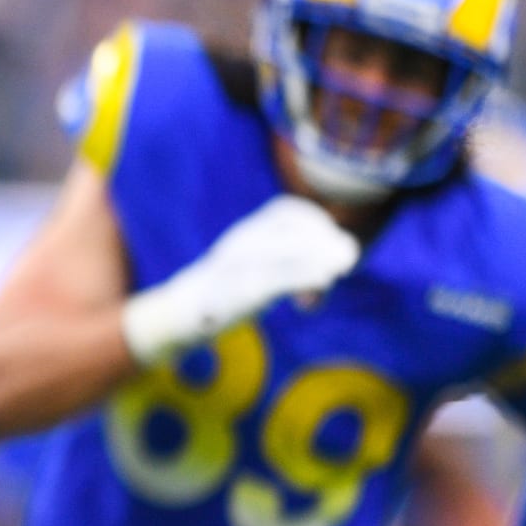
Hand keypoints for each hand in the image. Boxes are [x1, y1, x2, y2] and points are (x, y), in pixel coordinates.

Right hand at [121, 194, 360, 365]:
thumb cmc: (222, 295)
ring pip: (289, 250)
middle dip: (326, 239)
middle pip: (294, 226)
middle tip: (347, 263)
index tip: (332, 243)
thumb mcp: (253, 270)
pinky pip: (279, 278)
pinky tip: (325, 283)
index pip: (287, 209)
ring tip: (343, 267)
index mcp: (245, 233)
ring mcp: (241, 265)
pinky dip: (306, 276)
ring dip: (322, 255)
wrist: (178, 316)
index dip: (317, 221)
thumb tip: (336, 266)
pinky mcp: (243, 291)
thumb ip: (291, 264)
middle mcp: (243, 242)